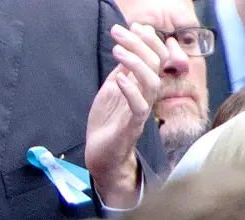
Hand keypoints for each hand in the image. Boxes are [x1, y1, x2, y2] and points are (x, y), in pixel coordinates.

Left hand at [85, 23, 166, 208]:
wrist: (100, 156)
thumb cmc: (106, 125)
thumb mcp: (110, 93)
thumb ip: (119, 73)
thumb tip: (124, 50)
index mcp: (141, 86)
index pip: (154, 57)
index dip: (146, 40)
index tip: (130, 26)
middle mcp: (145, 96)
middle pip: (155, 64)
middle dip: (139, 44)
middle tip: (119, 32)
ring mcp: (140, 111)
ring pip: (151, 82)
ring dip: (135, 63)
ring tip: (117, 51)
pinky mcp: (132, 127)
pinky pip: (139, 107)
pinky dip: (130, 90)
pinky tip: (118, 78)